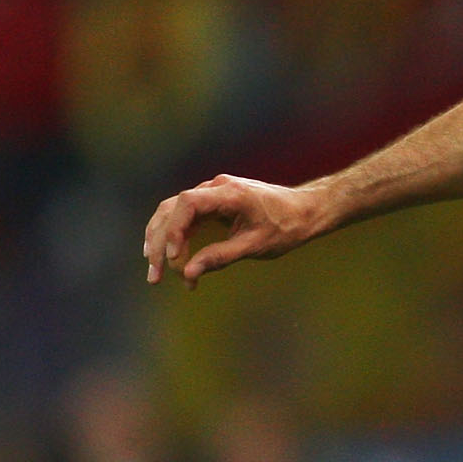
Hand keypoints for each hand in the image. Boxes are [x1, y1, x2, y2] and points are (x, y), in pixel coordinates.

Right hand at [143, 175, 332, 285]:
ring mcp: (213, 193)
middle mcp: (216, 187)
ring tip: (155, 271)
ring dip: (161, 240)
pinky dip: (176, 237)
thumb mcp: (257, 246)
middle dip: (160, 242)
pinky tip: (169, 259)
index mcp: (230, 193)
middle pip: (173, 209)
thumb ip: (222, 257)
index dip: (174, 229)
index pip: (187, 203)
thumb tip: (189, 273)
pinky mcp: (213, 203)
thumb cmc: (288, 227)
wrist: (307, 211)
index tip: (173, 256)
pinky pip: (186, 218)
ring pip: (174, 213)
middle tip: (155, 274)